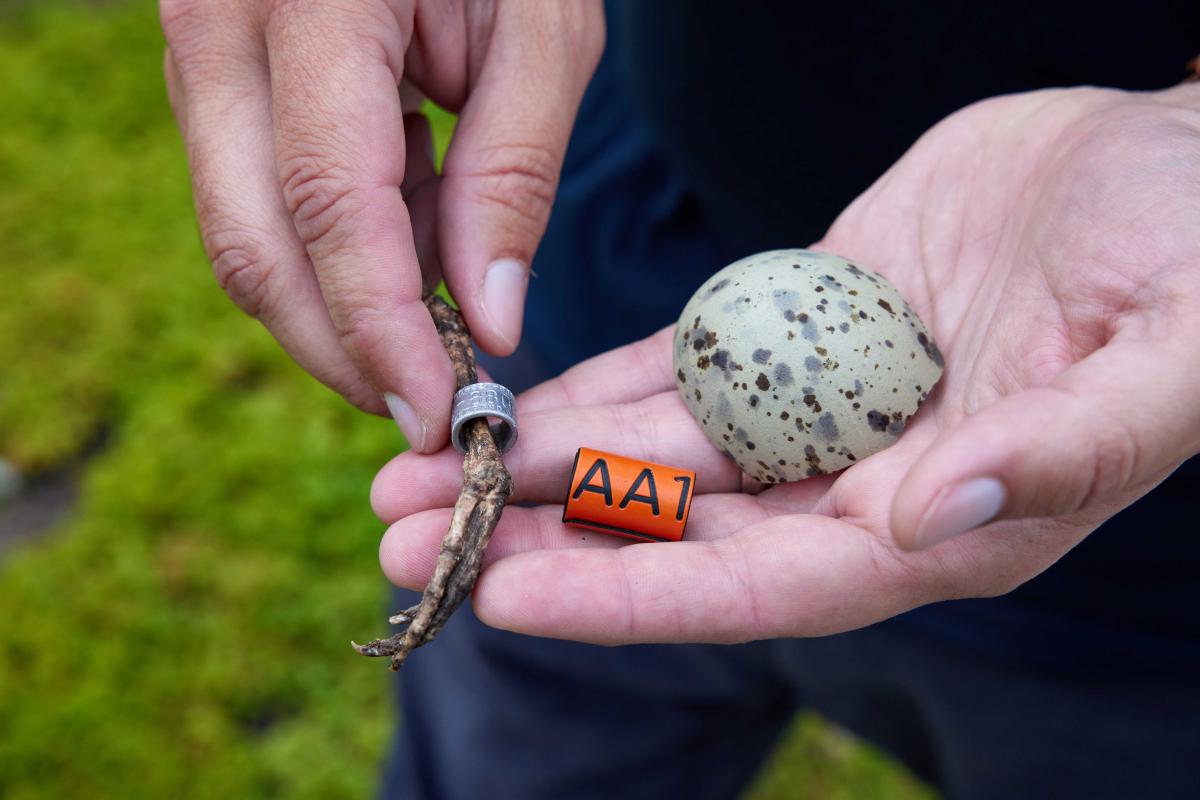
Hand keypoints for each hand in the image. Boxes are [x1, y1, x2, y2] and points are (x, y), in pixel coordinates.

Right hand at [161, 0, 603, 450]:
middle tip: (432, 403)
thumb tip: (491, 321)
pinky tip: (417, 236)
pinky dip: (341, 248)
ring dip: (346, 301)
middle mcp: (220, 26)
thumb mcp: (544, 30)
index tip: (436, 412)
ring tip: (446, 304)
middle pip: (254, 243)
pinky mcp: (220, 79)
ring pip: (248, 232)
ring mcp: (203, 53)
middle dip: (342, 347)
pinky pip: (262, 199)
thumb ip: (514, 174)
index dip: (377, 326)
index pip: (325, 201)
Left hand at [371, 85, 1199, 643]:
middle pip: (672, 530)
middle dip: (536, 535)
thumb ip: (1055, 449)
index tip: (506, 592)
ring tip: (412, 471)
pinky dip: (589, 390)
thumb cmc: (1193, 263)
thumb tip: (922, 520)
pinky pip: (675, 371)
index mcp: (938, 523)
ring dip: (534, 463)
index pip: (759, 584)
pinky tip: (505, 403)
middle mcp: (859, 481)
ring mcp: (819, 404)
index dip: (630, 595)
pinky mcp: (797, 326)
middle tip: (401, 537)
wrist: (1171, 170)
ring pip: (652, 453)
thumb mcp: (1165, 357)